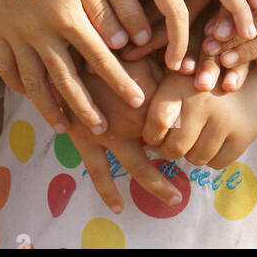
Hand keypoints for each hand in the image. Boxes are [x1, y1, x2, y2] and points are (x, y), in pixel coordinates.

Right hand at [0, 0, 145, 134]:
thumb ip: (103, 10)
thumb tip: (123, 44)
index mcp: (67, 18)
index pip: (99, 59)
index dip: (120, 81)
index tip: (138, 100)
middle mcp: (40, 34)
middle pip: (66, 81)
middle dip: (86, 108)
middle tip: (102, 130)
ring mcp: (16, 36)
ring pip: (34, 83)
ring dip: (50, 107)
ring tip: (63, 127)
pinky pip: (6, 68)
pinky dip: (17, 86)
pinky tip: (29, 96)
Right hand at [67, 58, 180, 213]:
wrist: (61, 52)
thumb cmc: (105, 49)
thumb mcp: (140, 54)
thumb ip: (163, 69)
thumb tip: (191, 70)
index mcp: (143, 99)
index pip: (172, 122)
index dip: (185, 126)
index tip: (195, 131)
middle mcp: (127, 122)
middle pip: (163, 148)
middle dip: (179, 162)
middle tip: (191, 182)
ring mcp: (105, 134)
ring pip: (136, 167)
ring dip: (156, 184)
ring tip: (174, 198)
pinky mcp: (82, 139)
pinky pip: (97, 170)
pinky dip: (108, 190)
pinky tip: (118, 207)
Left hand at [141, 68, 256, 168]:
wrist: (245, 69)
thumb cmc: (197, 74)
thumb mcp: (174, 74)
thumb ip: (152, 89)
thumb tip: (130, 91)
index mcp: (181, 85)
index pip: (157, 123)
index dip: (151, 135)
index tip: (154, 133)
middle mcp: (203, 102)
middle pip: (175, 148)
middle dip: (171, 148)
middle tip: (175, 138)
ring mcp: (225, 120)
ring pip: (196, 158)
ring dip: (192, 153)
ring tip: (195, 135)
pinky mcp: (243, 135)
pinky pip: (217, 163)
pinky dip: (212, 157)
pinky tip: (212, 139)